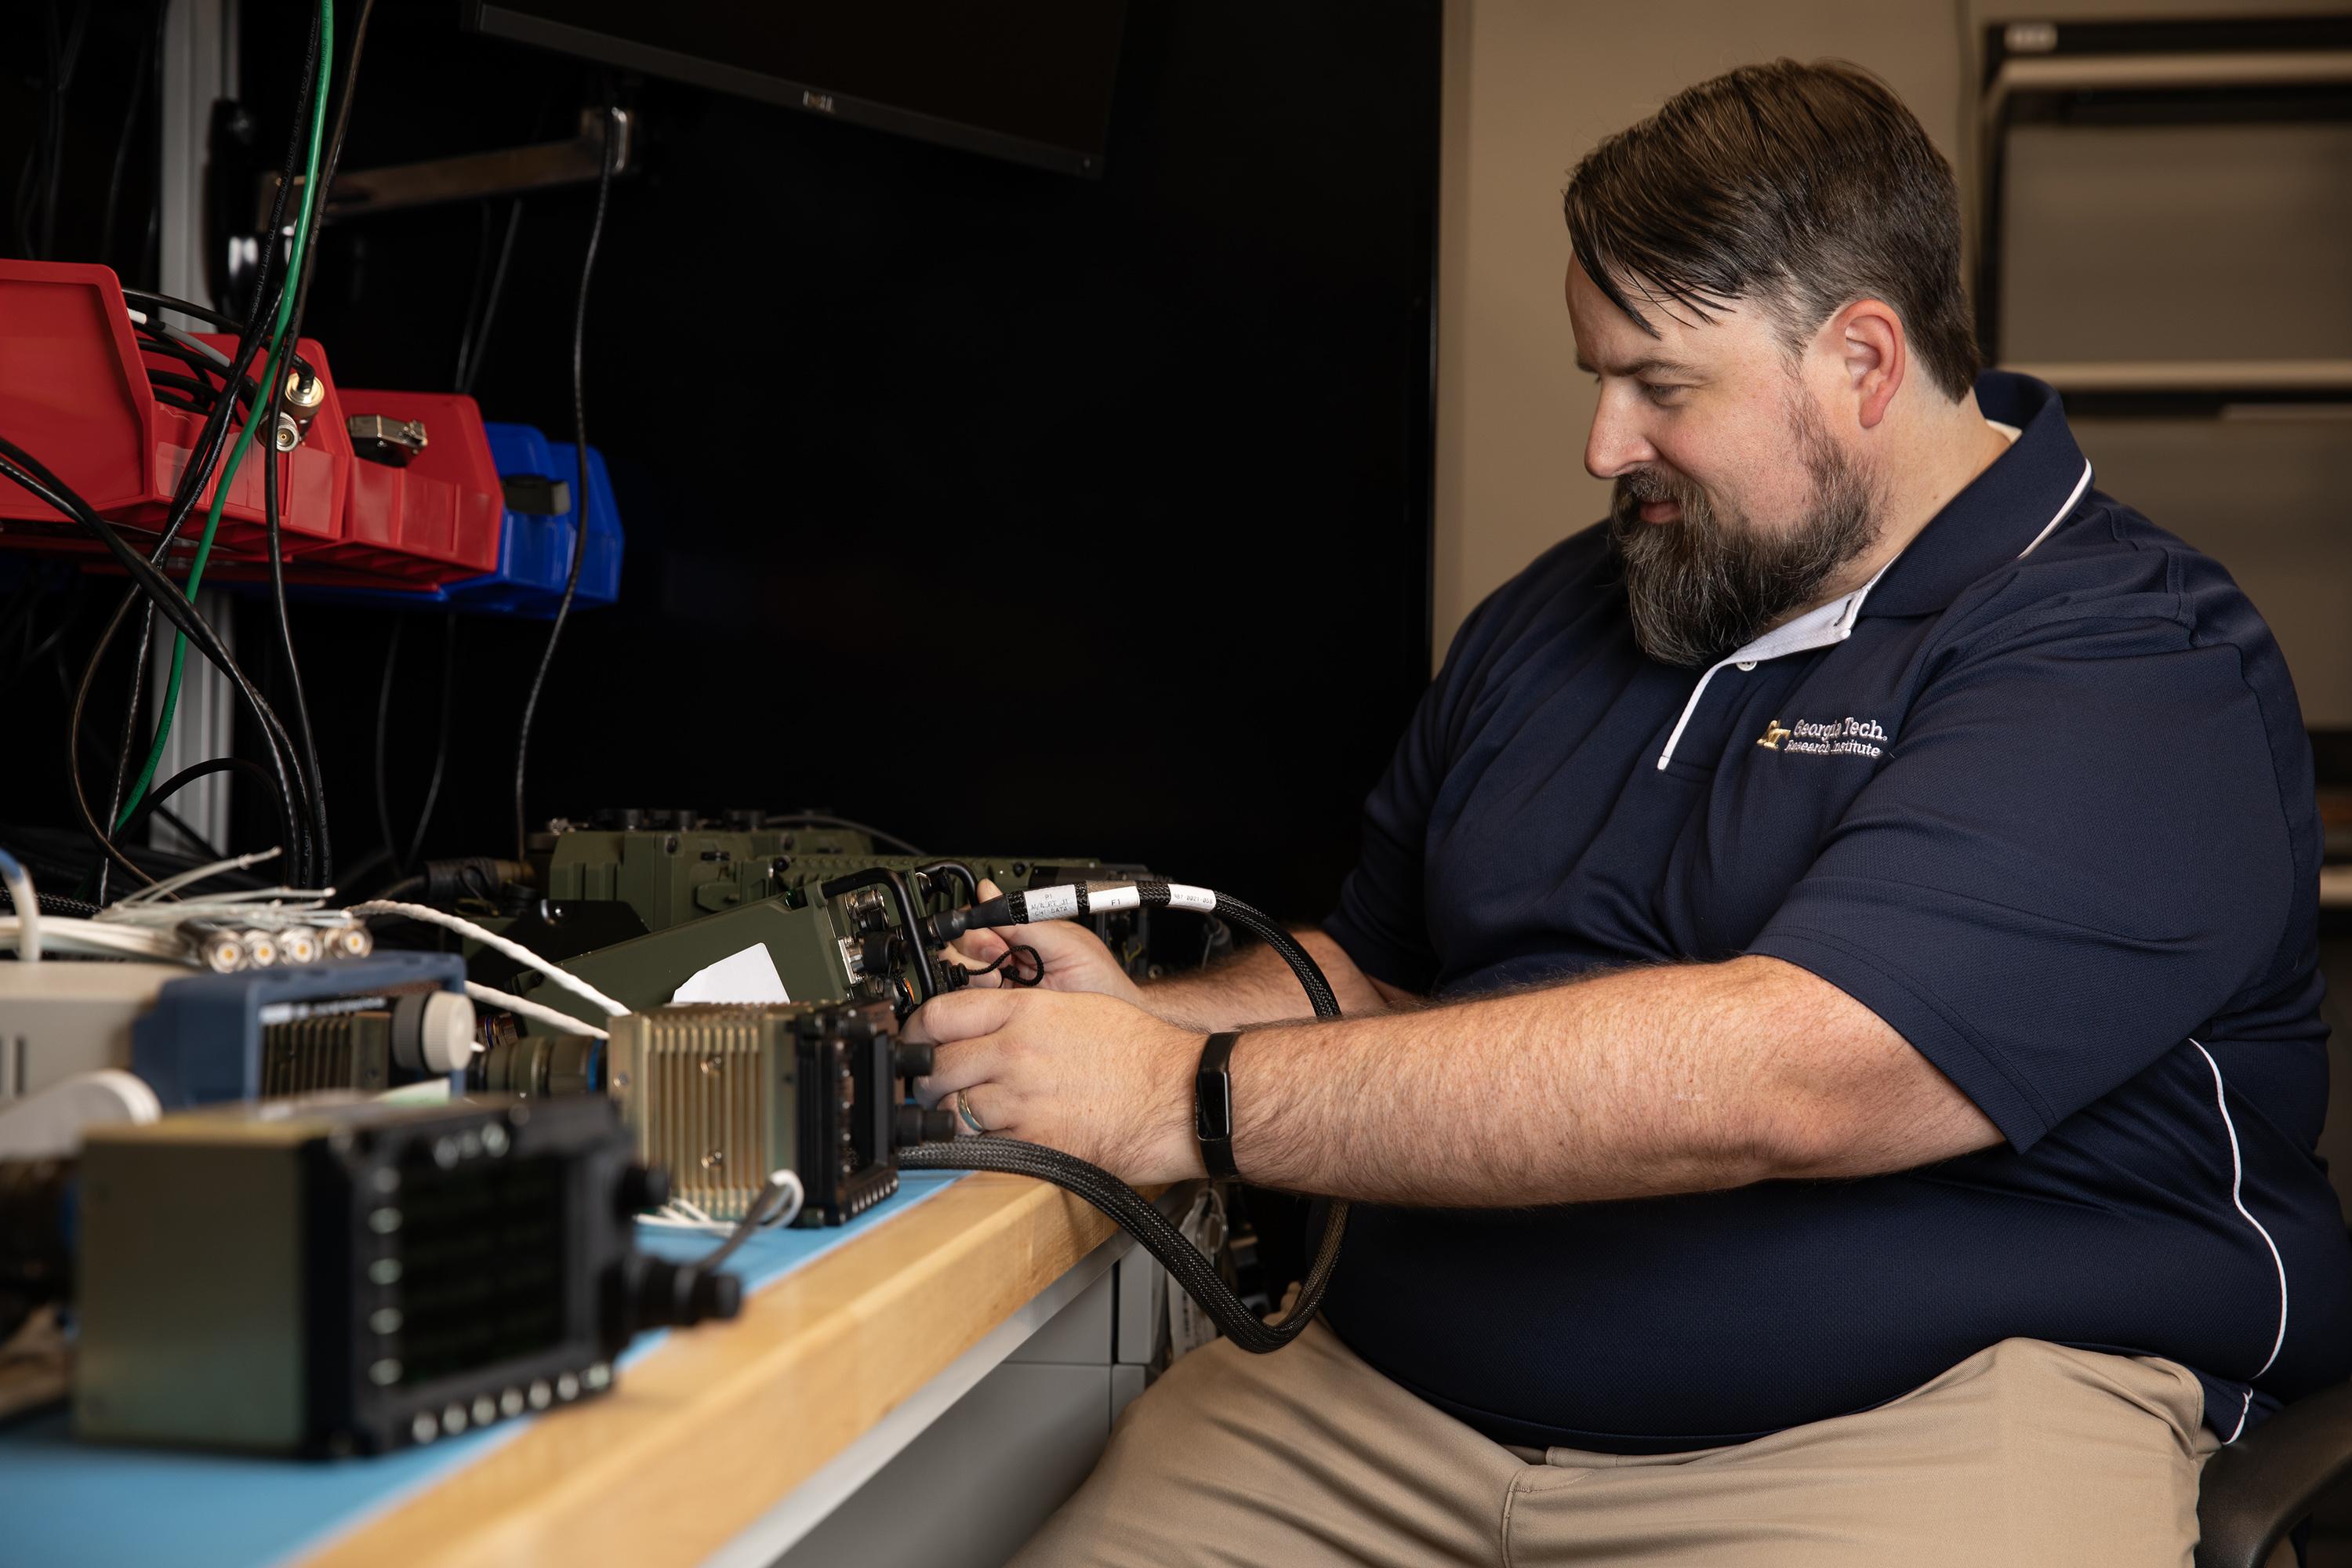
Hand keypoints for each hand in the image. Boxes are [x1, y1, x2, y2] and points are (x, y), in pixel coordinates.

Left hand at [905, 987, 1205, 1185]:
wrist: (1182, 1094)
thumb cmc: (1142, 1053)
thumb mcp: (1079, 1007)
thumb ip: (1026, 1011)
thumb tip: (987, 1022)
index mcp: (1027, 1010)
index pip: (941, 1014)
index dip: (916, 1030)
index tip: (914, 1041)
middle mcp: (1017, 1051)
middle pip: (936, 1065)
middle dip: (925, 1079)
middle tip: (928, 1086)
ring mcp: (1023, 1099)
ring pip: (951, 1109)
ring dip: (947, 1116)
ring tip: (955, 1118)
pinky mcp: (1035, 1143)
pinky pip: (980, 1147)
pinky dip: (975, 1146)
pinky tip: (984, 1141)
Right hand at [945, 878, 1144, 1005]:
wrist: (1113, 1032)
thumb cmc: (1100, 983)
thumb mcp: (1066, 945)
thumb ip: (1026, 921)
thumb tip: (988, 891)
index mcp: (1024, 933)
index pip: (982, 919)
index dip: (980, 926)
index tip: (994, 939)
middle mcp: (1009, 956)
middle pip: (964, 944)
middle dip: (977, 949)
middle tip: (1000, 959)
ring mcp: (1002, 985)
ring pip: (963, 973)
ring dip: (976, 974)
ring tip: (1001, 980)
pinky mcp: (1000, 1010)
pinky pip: (971, 1002)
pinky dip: (976, 999)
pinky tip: (998, 998)